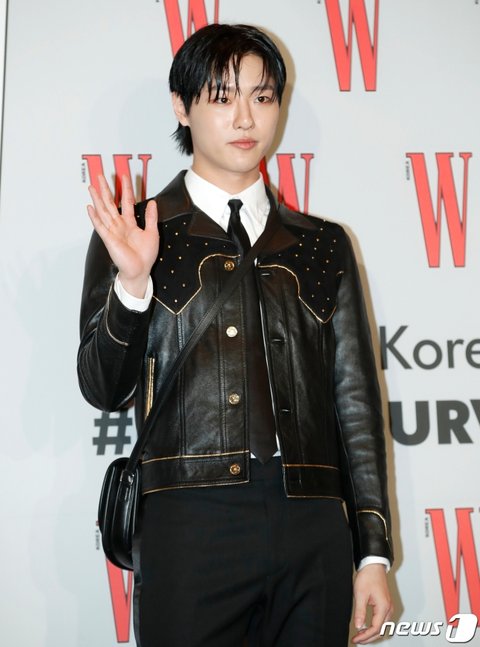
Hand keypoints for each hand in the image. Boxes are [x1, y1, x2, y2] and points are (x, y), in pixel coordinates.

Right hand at [87, 174, 158, 296]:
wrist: (140, 271)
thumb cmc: (145, 256)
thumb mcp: (152, 233)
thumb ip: (151, 218)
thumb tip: (152, 202)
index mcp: (130, 224)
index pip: (126, 201)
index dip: (126, 188)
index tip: (124, 176)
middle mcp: (119, 225)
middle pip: (110, 203)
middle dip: (106, 189)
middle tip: (100, 175)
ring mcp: (112, 231)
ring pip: (103, 211)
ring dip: (97, 198)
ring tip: (92, 186)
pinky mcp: (109, 239)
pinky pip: (100, 226)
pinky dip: (94, 217)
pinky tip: (90, 207)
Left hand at [351, 564, 392, 643]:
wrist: (373, 566)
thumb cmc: (368, 577)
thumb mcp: (360, 594)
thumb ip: (360, 612)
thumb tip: (359, 626)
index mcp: (383, 607)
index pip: (375, 629)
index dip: (365, 636)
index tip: (356, 639)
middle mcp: (388, 609)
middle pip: (381, 631)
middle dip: (369, 638)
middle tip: (357, 640)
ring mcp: (388, 607)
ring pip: (382, 627)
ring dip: (372, 634)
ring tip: (360, 636)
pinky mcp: (386, 605)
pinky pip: (382, 621)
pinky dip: (374, 627)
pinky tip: (366, 628)